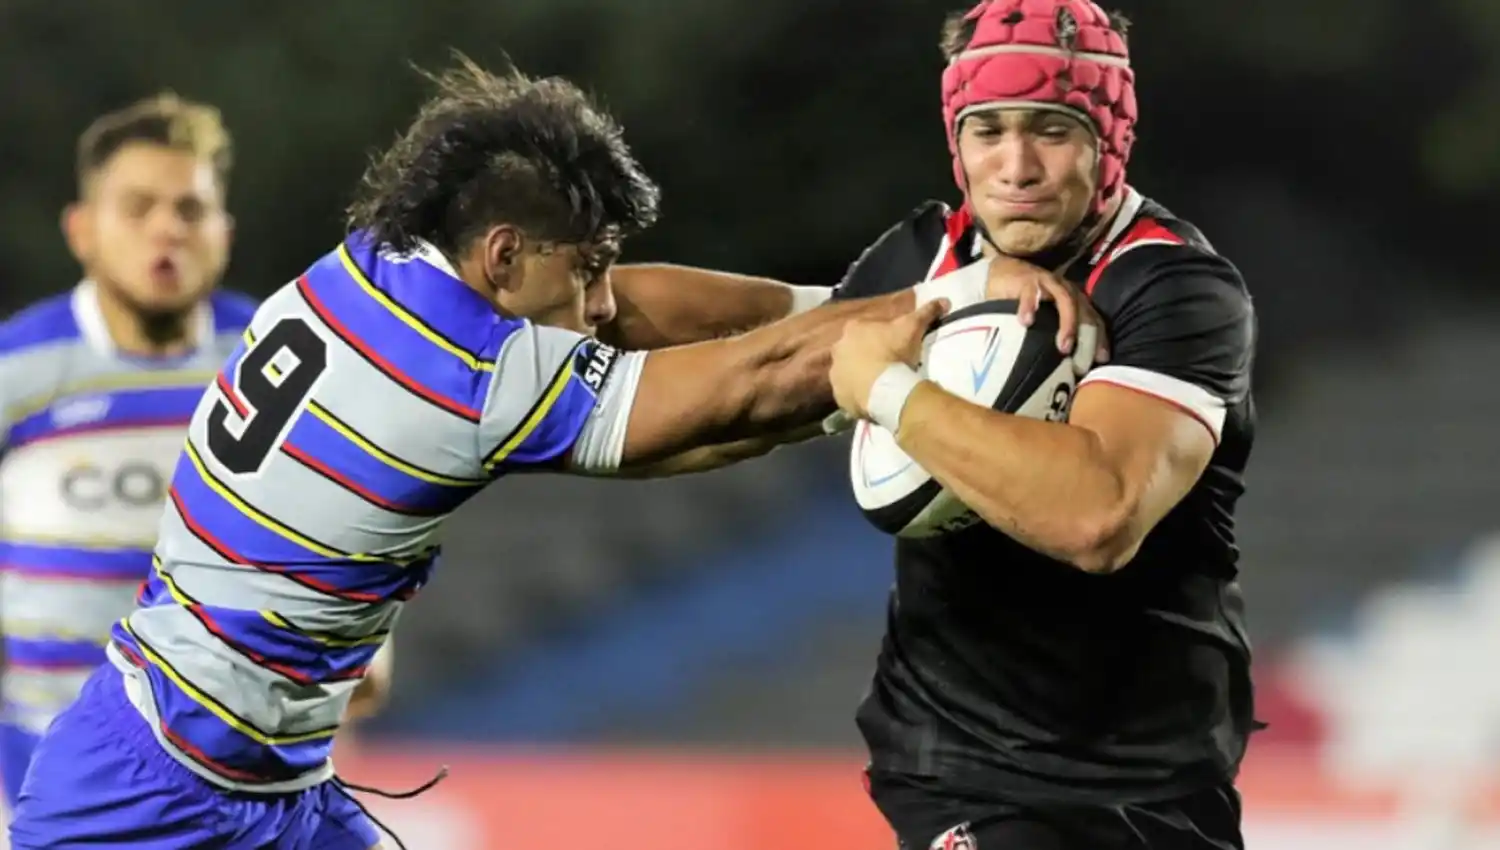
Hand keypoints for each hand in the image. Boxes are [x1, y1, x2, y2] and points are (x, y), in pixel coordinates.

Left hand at [830, 298, 948, 419]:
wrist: (884, 389)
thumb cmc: (895, 353)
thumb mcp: (913, 328)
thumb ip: (926, 312)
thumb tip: (944, 300)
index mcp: (853, 328)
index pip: (864, 328)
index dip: (879, 335)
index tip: (892, 344)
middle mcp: (839, 348)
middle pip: (853, 349)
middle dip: (865, 354)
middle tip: (885, 363)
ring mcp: (835, 372)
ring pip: (847, 370)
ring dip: (859, 374)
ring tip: (879, 382)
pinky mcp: (838, 394)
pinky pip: (847, 392)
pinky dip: (856, 393)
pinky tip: (871, 396)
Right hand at [984, 255, 1109, 362]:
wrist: (1004, 272)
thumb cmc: (1026, 301)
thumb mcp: (1045, 317)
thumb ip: (1054, 333)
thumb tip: (1064, 364)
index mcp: (1074, 300)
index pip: (1093, 319)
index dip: (1100, 338)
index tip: (1102, 359)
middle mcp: (1066, 290)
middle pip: (1084, 311)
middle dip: (1087, 335)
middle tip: (1084, 359)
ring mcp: (1049, 283)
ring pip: (1065, 301)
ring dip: (1067, 324)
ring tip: (1063, 346)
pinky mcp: (1029, 280)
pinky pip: (1031, 294)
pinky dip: (1030, 307)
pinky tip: (1026, 322)